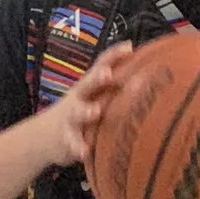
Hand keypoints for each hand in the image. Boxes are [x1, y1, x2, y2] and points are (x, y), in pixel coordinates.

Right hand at [41, 40, 132, 166]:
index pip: (101, 65)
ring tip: (96, 111)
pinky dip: (78, 146)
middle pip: (87, 84)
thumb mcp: (96, 95)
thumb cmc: (83, 110)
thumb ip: (116, 86)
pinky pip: (72, 143)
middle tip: (108, 74)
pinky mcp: (66, 138)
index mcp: (90, 85)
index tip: (128, 47)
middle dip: (97, 79)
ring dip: (86, 111)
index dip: (113, 56)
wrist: (46, 135)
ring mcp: (71, 118)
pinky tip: (84, 151)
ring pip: (77, 113)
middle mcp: (80, 98)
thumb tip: (153, 72)